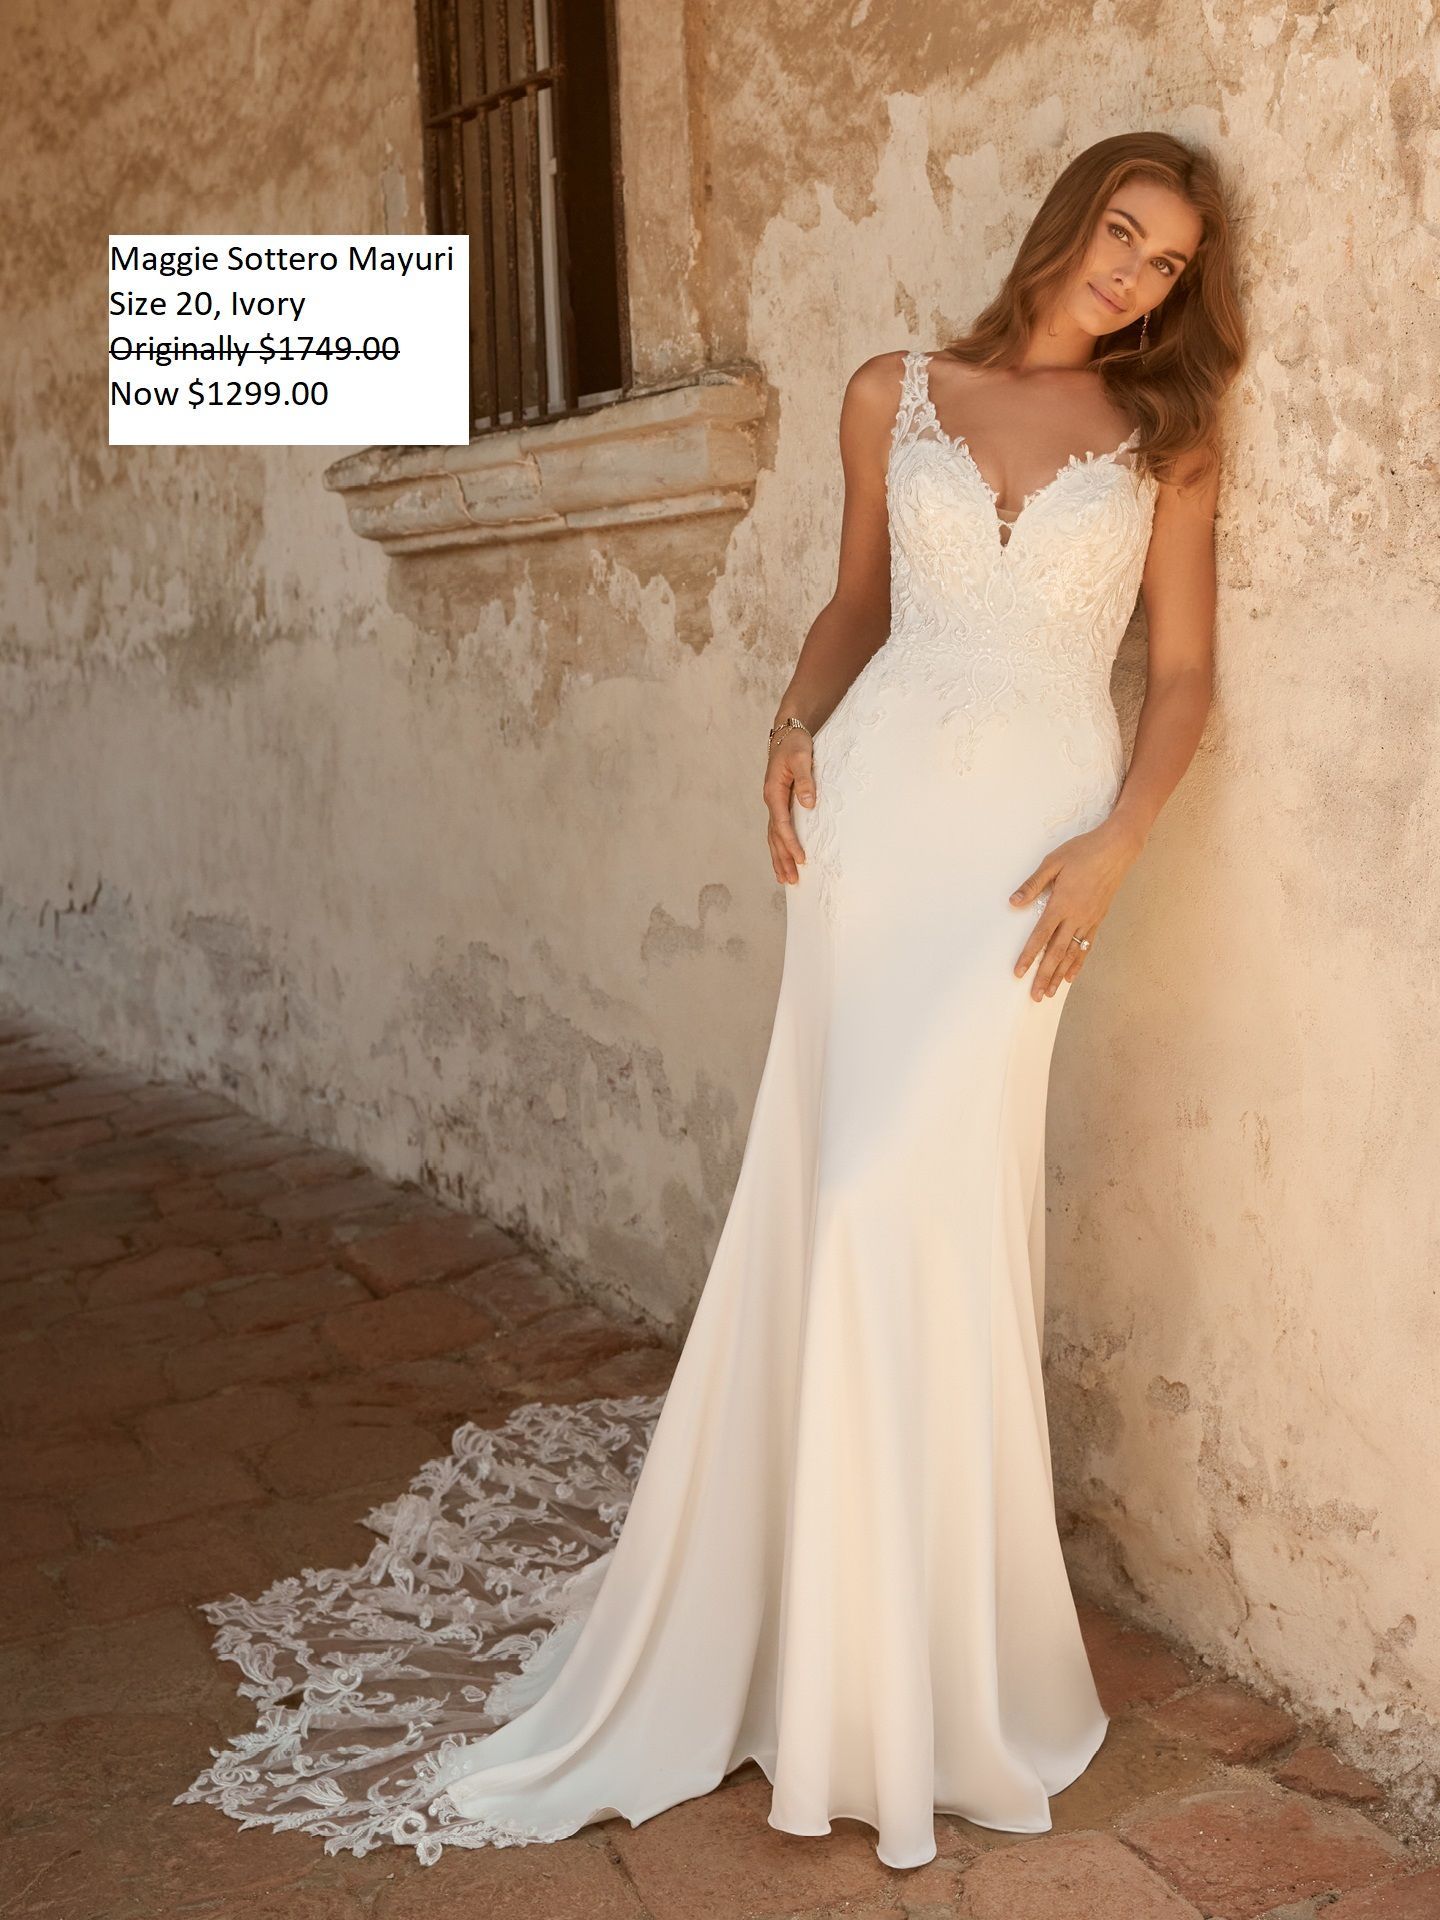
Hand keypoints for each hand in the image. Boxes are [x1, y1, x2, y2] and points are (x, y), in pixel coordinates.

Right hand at [764, 730, 816, 883]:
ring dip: (778, 857)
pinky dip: (779, 846)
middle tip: (792, 880)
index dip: (791, 843)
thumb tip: (808, 804)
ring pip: (773, 836)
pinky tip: (784, 857)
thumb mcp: (802, 757)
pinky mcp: (779, 802)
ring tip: (784, 878)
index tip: (802, 859)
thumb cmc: (795, 744)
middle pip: (774, 836)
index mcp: (774, 792)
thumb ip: (806, 781)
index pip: (782, 824)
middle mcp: (771, 800)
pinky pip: (777, 829)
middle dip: (782, 859)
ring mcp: (774, 803)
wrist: (787, 732)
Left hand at [1008, 821, 1143, 999]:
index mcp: (1061, 903)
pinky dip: (1078, 962)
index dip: (1029, 955)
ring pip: (1072, 953)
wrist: (1116, 849)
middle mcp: (1076, 917)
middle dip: (1045, 975)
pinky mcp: (1098, 919)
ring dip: (1060, 974)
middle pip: (1057, 952)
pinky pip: (1086, 946)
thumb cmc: (1083, 852)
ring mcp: (1089, 920)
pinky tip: (1072, 975)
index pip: (1041, 935)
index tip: (1019, 973)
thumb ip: (1033, 884)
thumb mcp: (1053, 862)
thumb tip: (1014, 902)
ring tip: (1051, 992)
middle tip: (1036, 995)